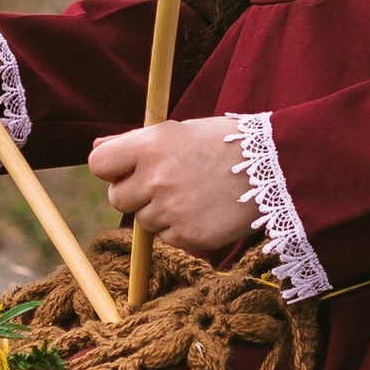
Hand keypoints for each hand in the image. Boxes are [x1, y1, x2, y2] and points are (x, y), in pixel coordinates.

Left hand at [85, 116, 254, 255]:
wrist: (273, 170)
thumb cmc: (222, 144)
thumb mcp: (178, 132)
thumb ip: (134, 142)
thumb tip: (96, 147)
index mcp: (150, 145)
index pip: (98, 164)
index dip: (110, 169)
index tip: (126, 169)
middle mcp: (155, 178)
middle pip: (116, 199)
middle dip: (134, 194)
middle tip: (167, 183)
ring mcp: (170, 210)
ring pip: (142, 221)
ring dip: (159, 213)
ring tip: (193, 195)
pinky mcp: (187, 235)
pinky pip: (166, 238)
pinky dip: (180, 229)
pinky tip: (203, 210)